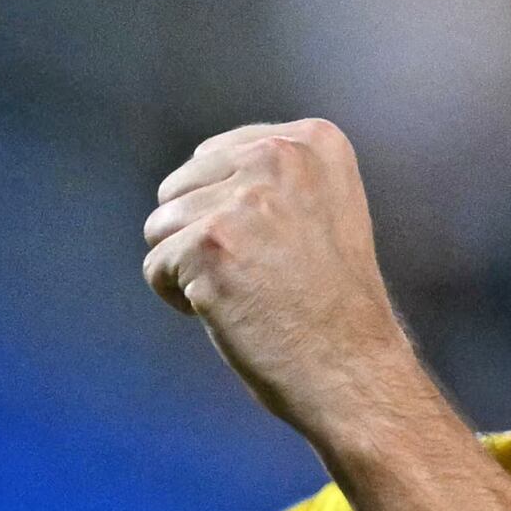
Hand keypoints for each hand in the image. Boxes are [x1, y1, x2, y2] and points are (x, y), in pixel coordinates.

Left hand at [143, 119, 421, 437]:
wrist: (354, 370)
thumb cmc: (335, 307)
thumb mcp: (322, 210)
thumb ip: (271, 178)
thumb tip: (198, 168)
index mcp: (314, 141)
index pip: (215, 156)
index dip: (227, 212)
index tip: (273, 250)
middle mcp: (279, 155)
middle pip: (180, 185)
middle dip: (201, 235)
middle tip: (257, 276)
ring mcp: (244, 200)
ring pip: (161, 224)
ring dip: (188, 268)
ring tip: (244, 294)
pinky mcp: (210, 244)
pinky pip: (155, 266)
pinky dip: (180, 299)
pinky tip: (228, 312)